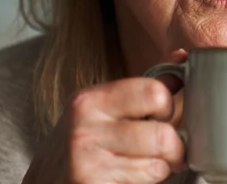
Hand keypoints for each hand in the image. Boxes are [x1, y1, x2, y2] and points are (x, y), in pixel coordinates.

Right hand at [22, 50, 187, 183]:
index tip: (161, 116)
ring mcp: (86, 164)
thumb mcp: (105, 108)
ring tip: (142, 165)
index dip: (167, 107)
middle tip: (164, 150)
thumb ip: (145, 85)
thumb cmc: (83, 143)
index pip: (154, 92)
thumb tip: (181, 56)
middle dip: (173, 147)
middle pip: (163, 136)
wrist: (45, 181)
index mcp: (90, 101)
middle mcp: (84, 130)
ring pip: (158, 166)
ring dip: (159, 169)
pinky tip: (129, 178)